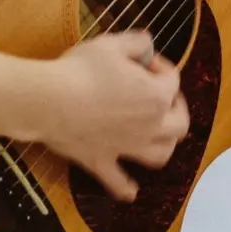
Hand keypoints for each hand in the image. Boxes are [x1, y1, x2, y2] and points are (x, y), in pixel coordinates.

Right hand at [39, 31, 189, 201]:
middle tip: (161, 96)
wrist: (51, 100)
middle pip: (179, 124)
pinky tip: (131, 189)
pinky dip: (127, 188)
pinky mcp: (103, 162)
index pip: (172, 80)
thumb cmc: (82, 69)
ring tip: (156, 135)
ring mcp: (128, 148)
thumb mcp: (111, 44)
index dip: (159, 65)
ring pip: (160, 154)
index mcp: (156, 96)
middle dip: (176, 107)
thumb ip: (137, 42)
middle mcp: (150, 126)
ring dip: (164, 145)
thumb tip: (148, 44)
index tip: (143, 59)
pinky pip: (120, 183)